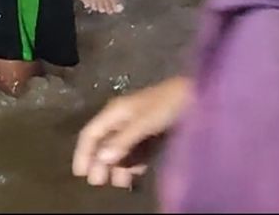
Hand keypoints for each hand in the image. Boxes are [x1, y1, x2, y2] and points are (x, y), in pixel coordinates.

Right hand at [72, 76, 192, 188]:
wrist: (198, 96)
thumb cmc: (167, 105)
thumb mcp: (143, 123)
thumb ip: (123, 140)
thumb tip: (101, 158)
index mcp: (115, 112)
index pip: (91, 133)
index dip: (83, 153)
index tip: (81, 174)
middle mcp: (122, 119)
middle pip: (104, 143)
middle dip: (100, 163)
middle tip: (99, 183)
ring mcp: (137, 127)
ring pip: (120, 150)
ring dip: (117, 166)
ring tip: (120, 184)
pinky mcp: (151, 134)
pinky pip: (136, 152)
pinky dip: (133, 163)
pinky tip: (135, 174)